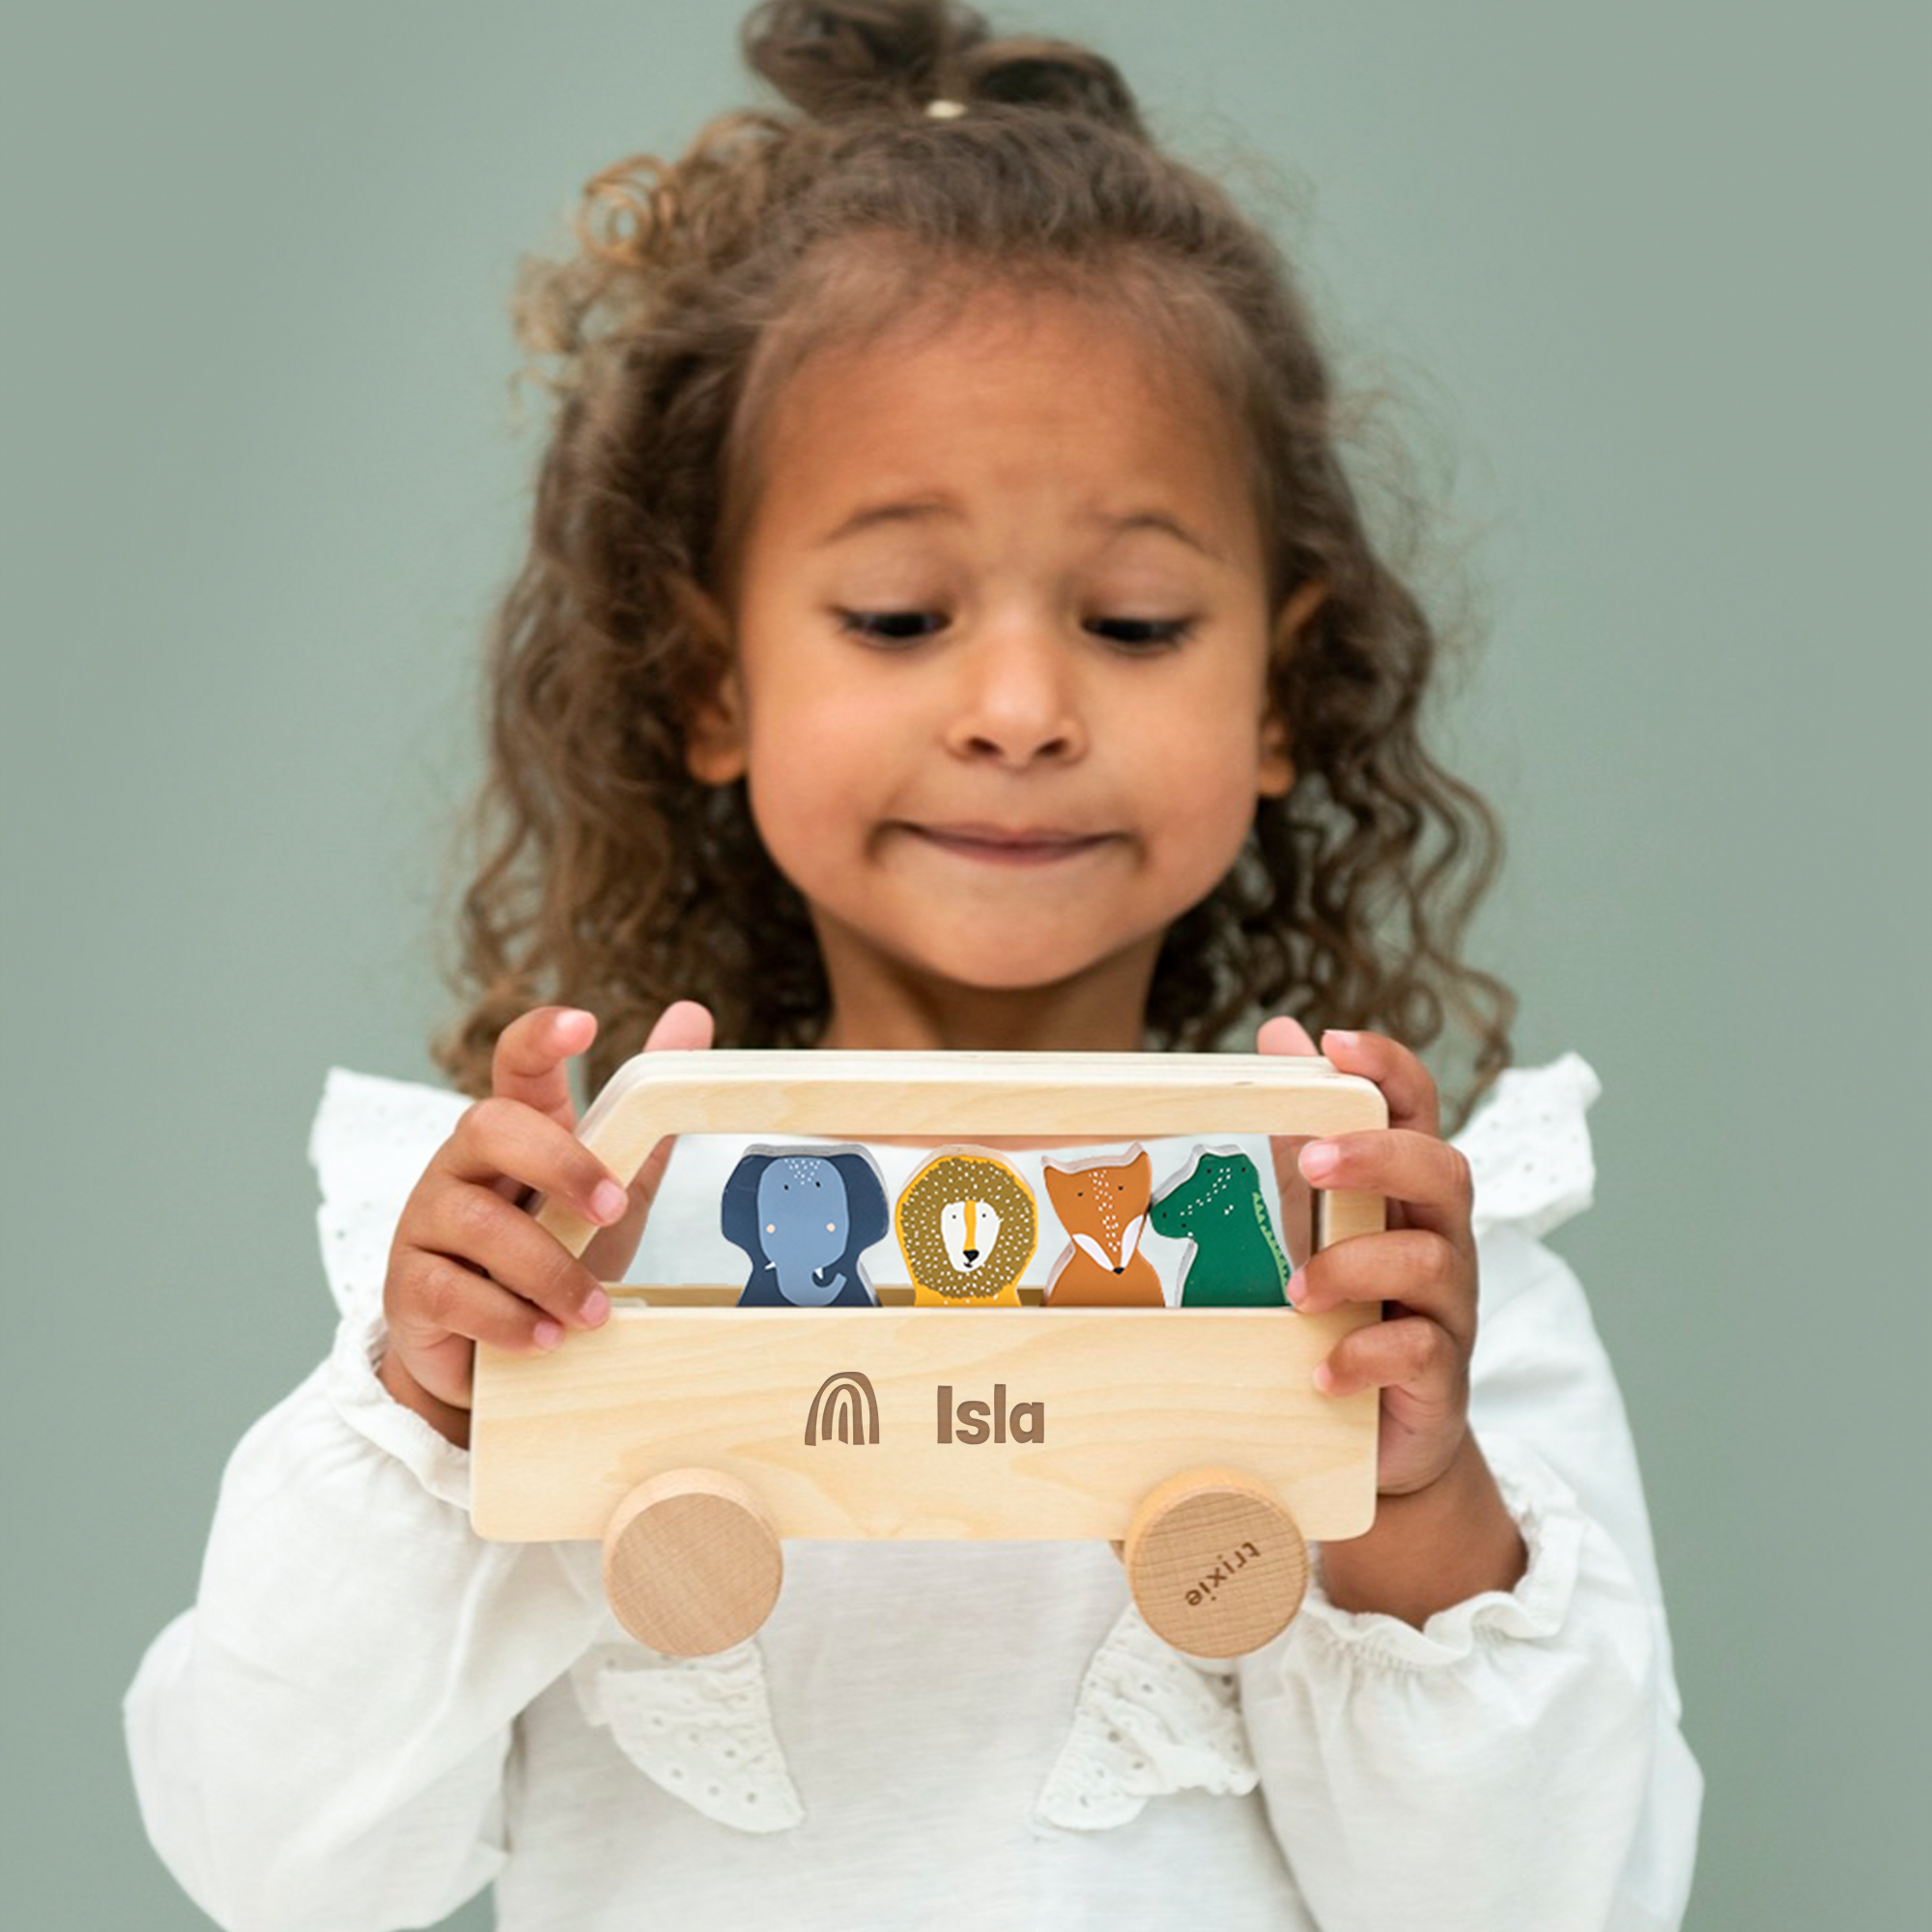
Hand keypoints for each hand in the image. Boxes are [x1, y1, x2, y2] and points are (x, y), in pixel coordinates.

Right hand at [379, 1000, 713, 1441]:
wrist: (490, 1354)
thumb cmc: (551, 1253)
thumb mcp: (610, 1187)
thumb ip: (646, 1116)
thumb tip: (693, 1015)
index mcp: (515, 1130)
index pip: (517, 1064)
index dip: (542, 1037)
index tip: (584, 1023)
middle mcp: (462, 1162)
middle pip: (490, 1125)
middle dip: (560, 1165)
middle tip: (614, 1209)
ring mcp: (427, 1221)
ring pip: (480, 1223)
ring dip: (550, 1271)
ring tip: (593, 1313)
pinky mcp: (408, 1286)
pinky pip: (452, 1293)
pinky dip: (509, 1320)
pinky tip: (545, 1339)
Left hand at [1256, 1018, 1476, 1498]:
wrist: (1383, 1438)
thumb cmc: (1345, 1310)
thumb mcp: (1317, 1219)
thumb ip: (1304, 1132)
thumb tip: (1278, 1031)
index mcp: (1406, 1191)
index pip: (1418, 1109)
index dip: (1390, 1068)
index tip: (1337, 1041)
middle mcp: (1440, 1239)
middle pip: (1444, 1170)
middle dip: (1379, 1156)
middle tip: (1311, 1160)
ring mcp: (1448, 1310)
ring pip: (1433, 1261)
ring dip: (1359, 1265)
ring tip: (1298, 1290)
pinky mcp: (1440, 1379)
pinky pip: (1419, 1353)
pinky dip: (1365, 1356)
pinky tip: (1320, 1369)